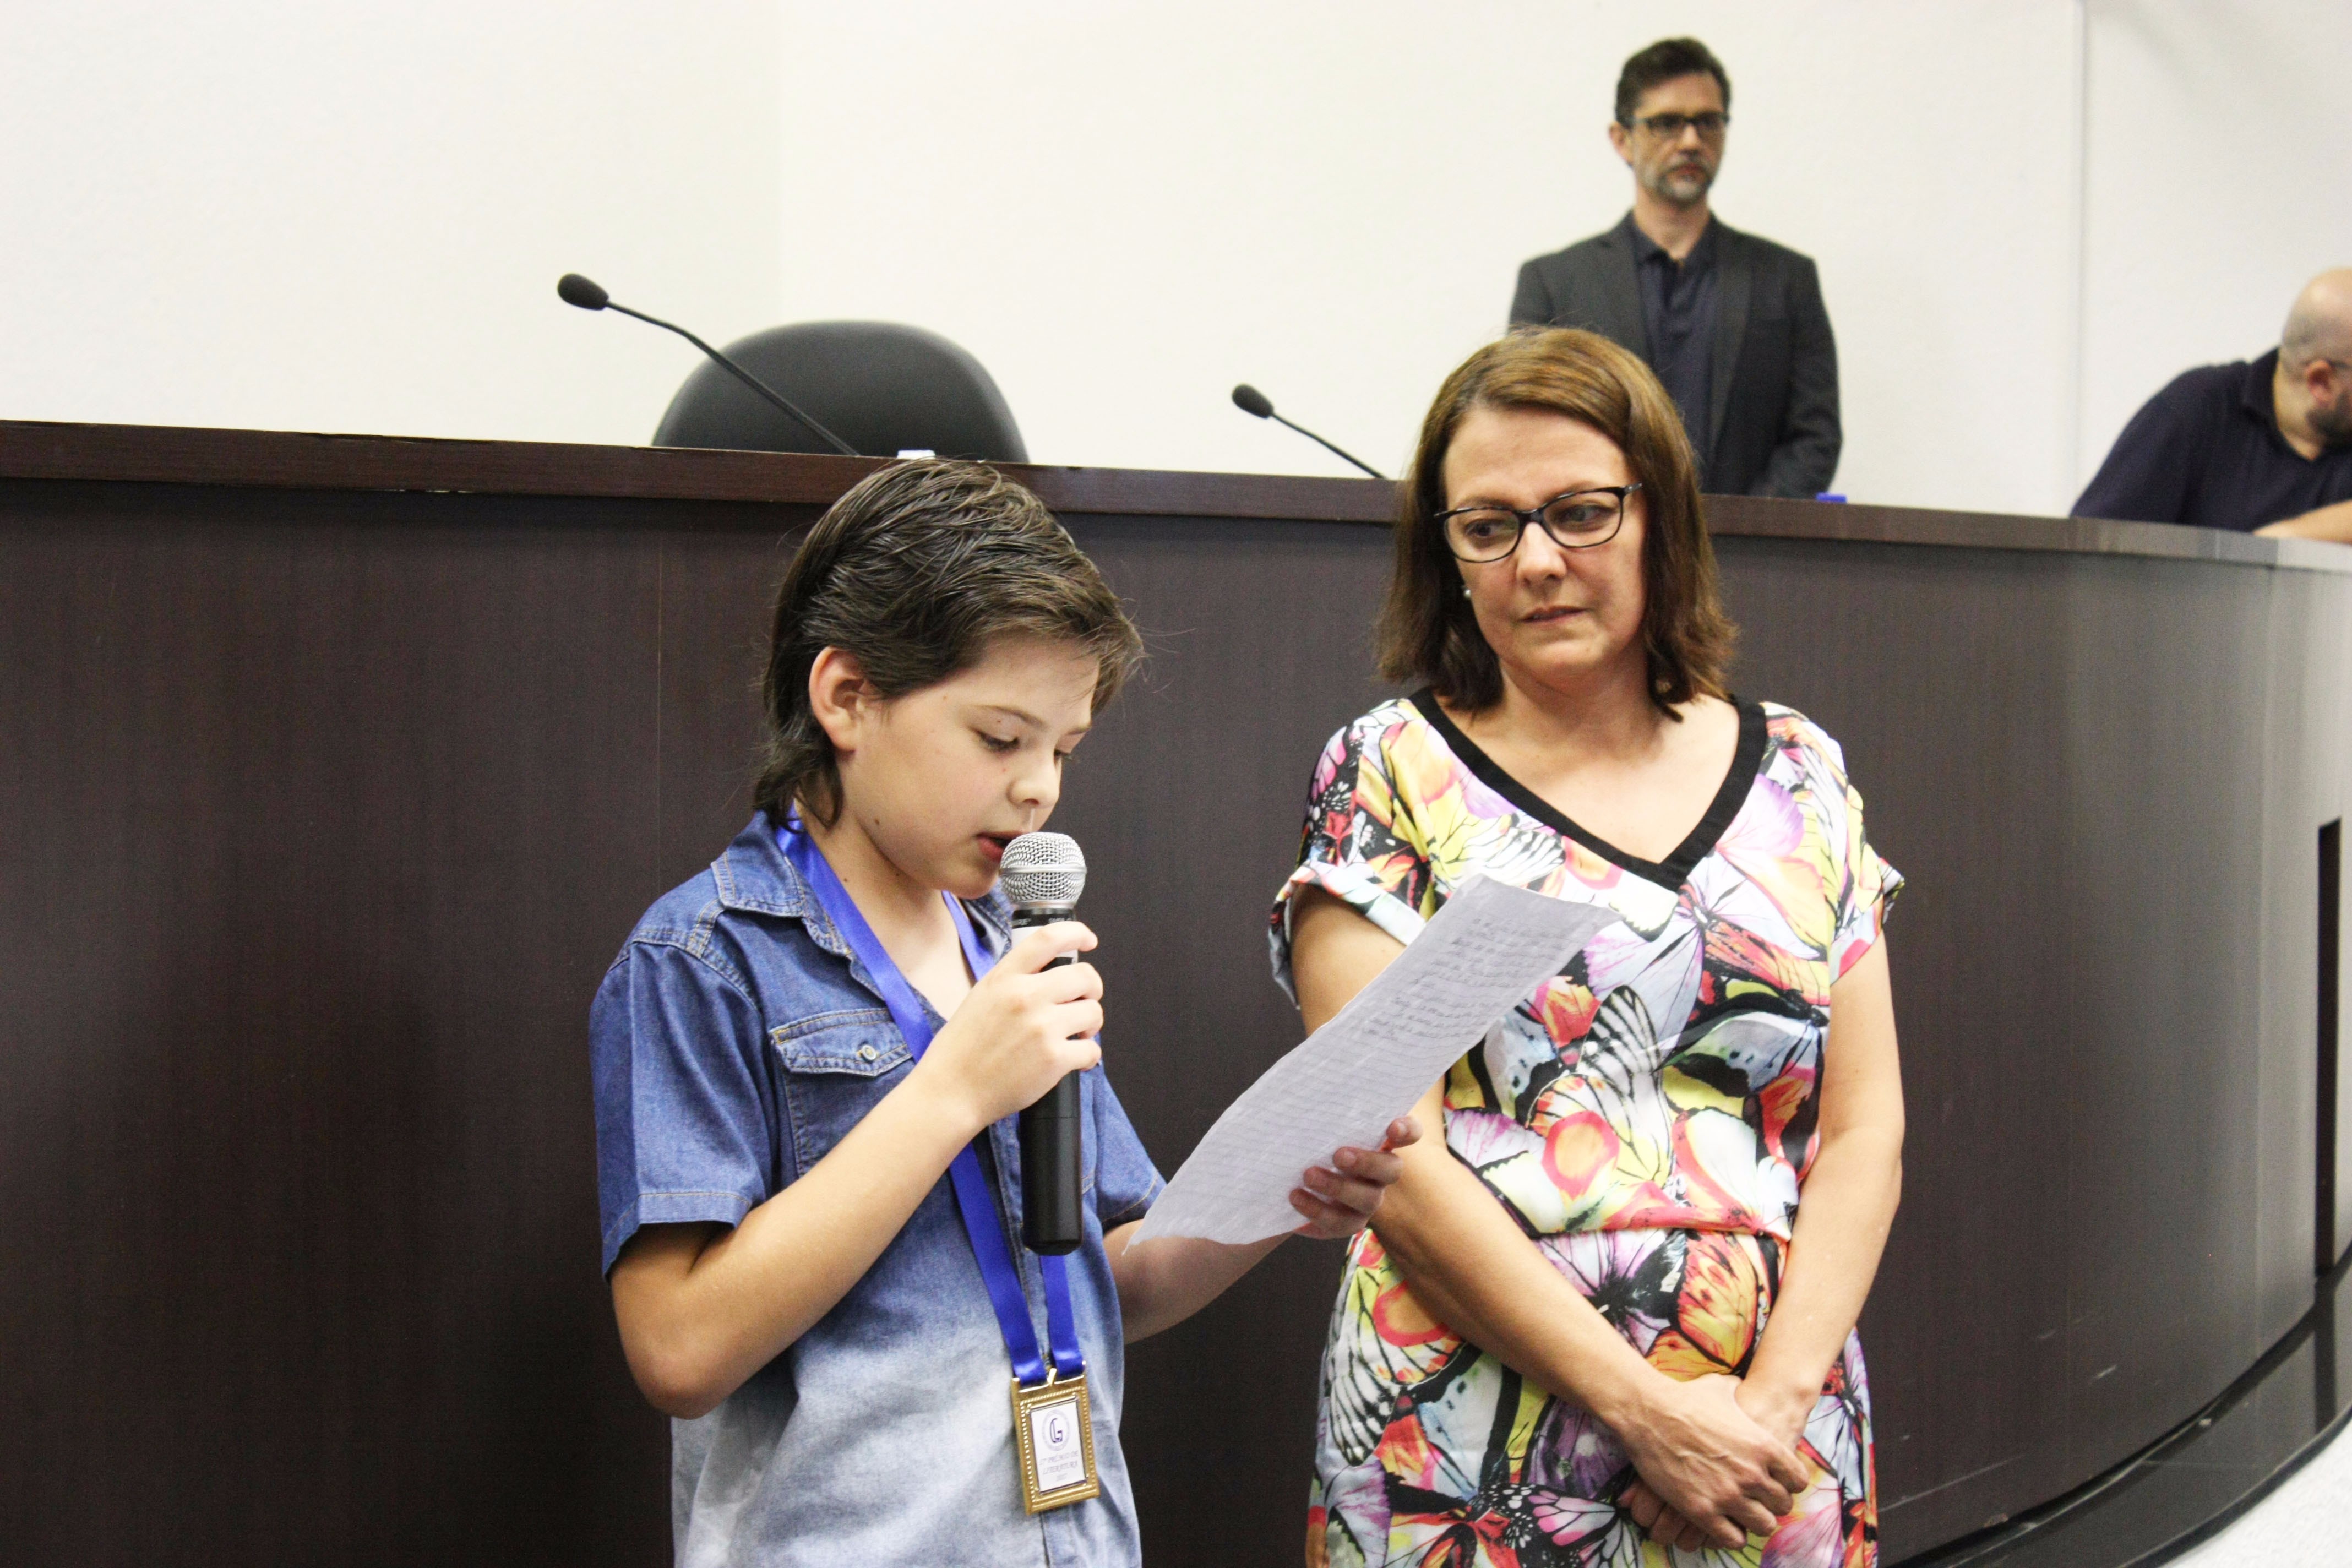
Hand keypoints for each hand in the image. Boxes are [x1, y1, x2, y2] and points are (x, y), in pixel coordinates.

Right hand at [909, 922, 1102, 1131]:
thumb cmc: (962, 1050)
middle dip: (1092, 989)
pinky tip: (1075, 1060)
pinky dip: (1088, 1055)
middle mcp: (1025, 997)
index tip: (1088, 941)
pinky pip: (1092, 1049)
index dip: (1077, 933)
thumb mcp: (980, 998)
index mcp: (1004, 978)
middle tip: (1084, 1002)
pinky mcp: (1054, 1059)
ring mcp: (1042, 1027)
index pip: (1049, 938)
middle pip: (1084, 975)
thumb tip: (1048, 974)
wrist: (950, 1092)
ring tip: (1076, 1035)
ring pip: (1093, 1012)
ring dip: (1090, 1024)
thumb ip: (1013, 982)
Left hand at [1289, 1117, 1419, 1238]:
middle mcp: (1381, 1174)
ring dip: (1338, 1188)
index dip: (1407, 1131)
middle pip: (1391, 1170)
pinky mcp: (1346, 1222)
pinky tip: (1296, 1199)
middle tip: (1338, 1155)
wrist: (1297, 1177)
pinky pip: (1338, 1224)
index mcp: (1381, 1144)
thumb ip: (1326, 1114)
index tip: (1393, 1127)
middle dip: (1367, 1163)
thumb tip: (1307, 1089)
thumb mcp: (1321, 1126)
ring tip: (1307, 1176)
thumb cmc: (1315, 1142)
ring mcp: (1367, 1201)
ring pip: (1366, 1200)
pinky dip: (1317, 1212)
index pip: (1409, 1133)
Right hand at [1616, 1373, 1807, 1548]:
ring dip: (1754, 1520)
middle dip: (1771, 1503)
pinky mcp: (1702, 1511)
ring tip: (1741, 1513)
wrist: (1648, 1411)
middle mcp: (1752, 1474)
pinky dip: (1731, 1534)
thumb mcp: (1722, 1388)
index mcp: (1764, 1446)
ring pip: (1763, 1526)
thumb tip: (1742, 1386)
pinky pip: (1733, 1539)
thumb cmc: (1685, 1398)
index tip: (1774, 1480)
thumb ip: (1741, 1391)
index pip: (1798, 1480)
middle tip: (1756, 1498)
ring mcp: (1728, 1494)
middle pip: (1782, 1505)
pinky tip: (1723, 1523)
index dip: (1787, 1482)